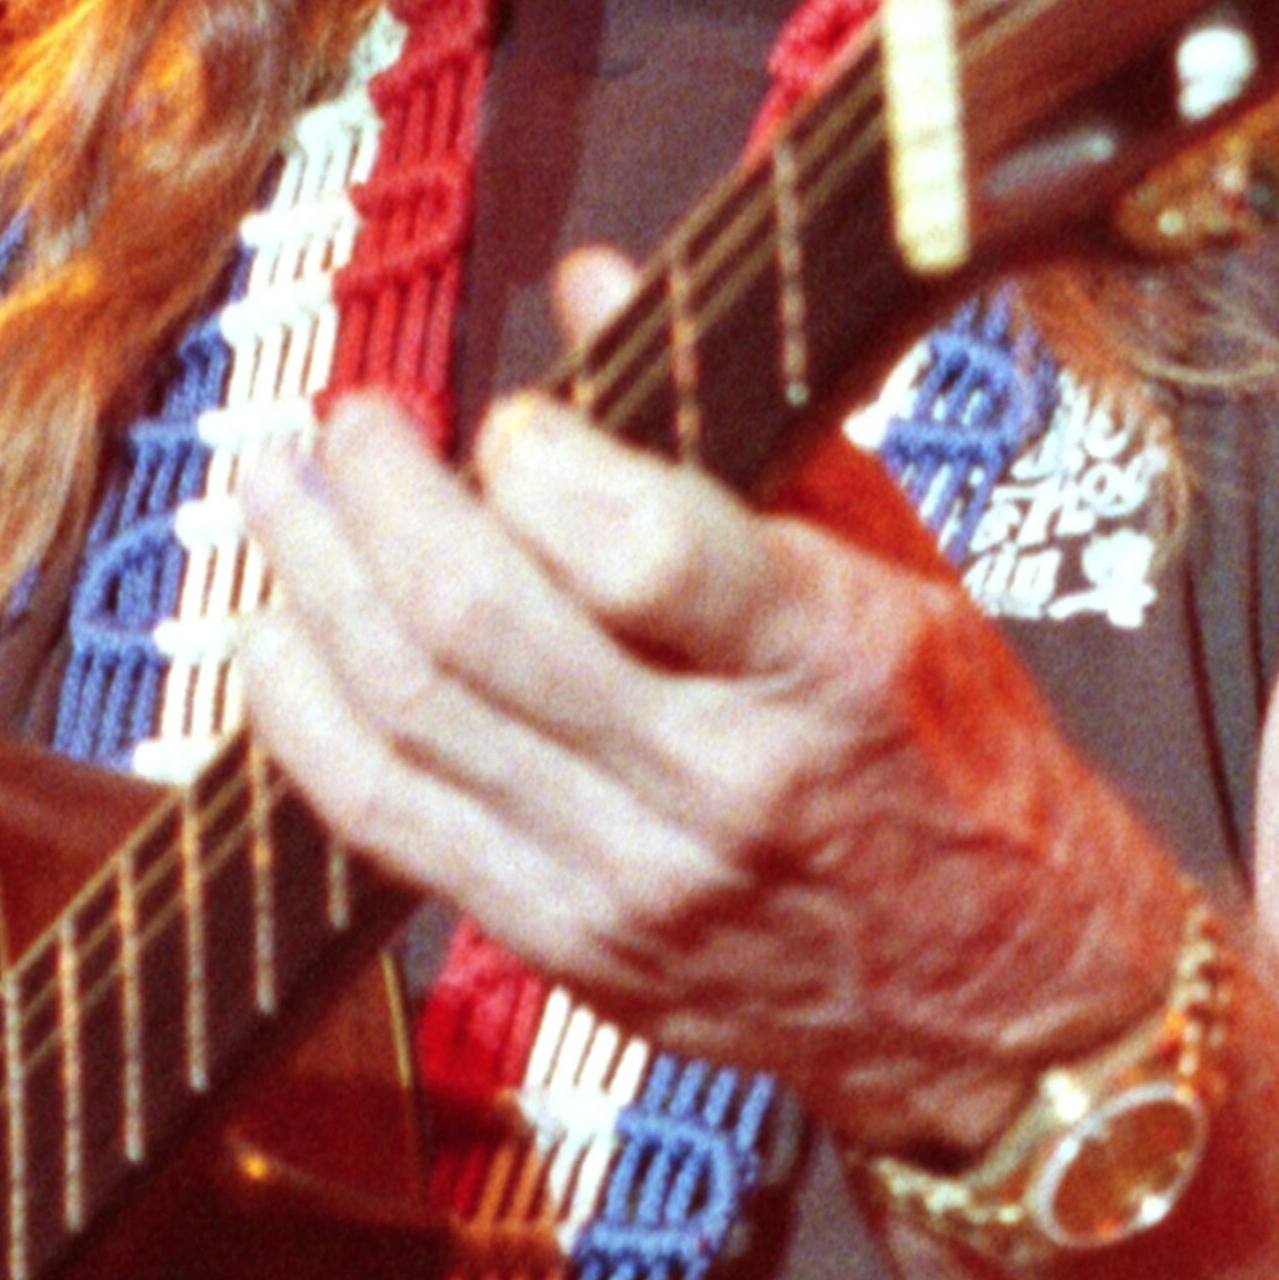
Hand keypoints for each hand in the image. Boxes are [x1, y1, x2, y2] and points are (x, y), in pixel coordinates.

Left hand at [232, 259, 1183, 1157]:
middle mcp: (722, 782)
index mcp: (828, 664)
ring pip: (407, 719)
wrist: (1000, 1000)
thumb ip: (743, 428)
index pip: (640, 548)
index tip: (517, 421)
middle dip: (376, 499)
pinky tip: (282, 641)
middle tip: (346, 427)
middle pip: (477, 625)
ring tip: (278, 500)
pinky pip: (386, 825)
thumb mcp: (902, 569)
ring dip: (311, 590)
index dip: (539, 458)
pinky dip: (308, 721)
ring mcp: (630, 881)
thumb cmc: (951, 756)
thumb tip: (587, 280)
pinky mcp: (567, 949)